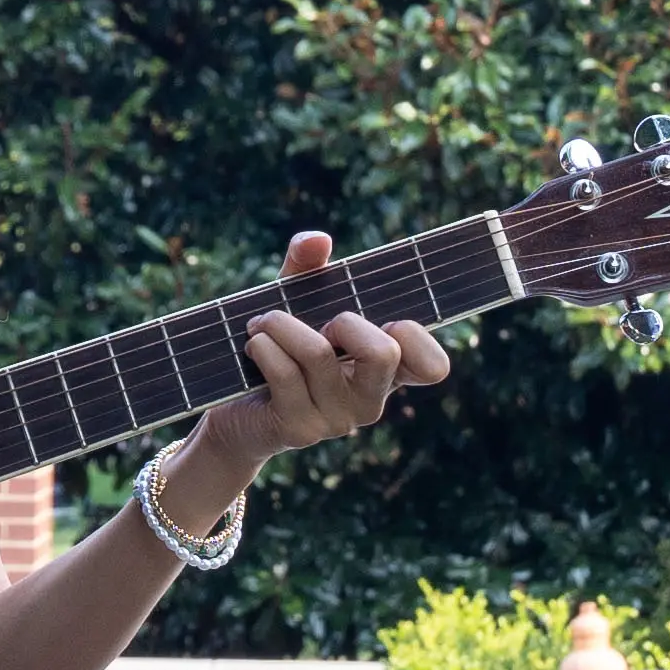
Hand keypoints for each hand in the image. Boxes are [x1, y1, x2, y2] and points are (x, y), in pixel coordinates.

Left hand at [146, 229, 449, 551]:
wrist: (237, 414)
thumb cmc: (280, 350)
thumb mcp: (296, 302)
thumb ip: (308, 265)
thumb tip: (317, 240)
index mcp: (385, 371)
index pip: (432, 366)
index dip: (419, 339)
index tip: (389, 320)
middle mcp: (369, 400)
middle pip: (383, 354)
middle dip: (345, 322)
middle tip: (320, 323)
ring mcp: (336, 419)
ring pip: (319, 355)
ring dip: (282, 324)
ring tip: (262, 321)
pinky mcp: (299, 429)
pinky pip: (285, 374)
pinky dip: (264, 346)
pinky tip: (253, 343)